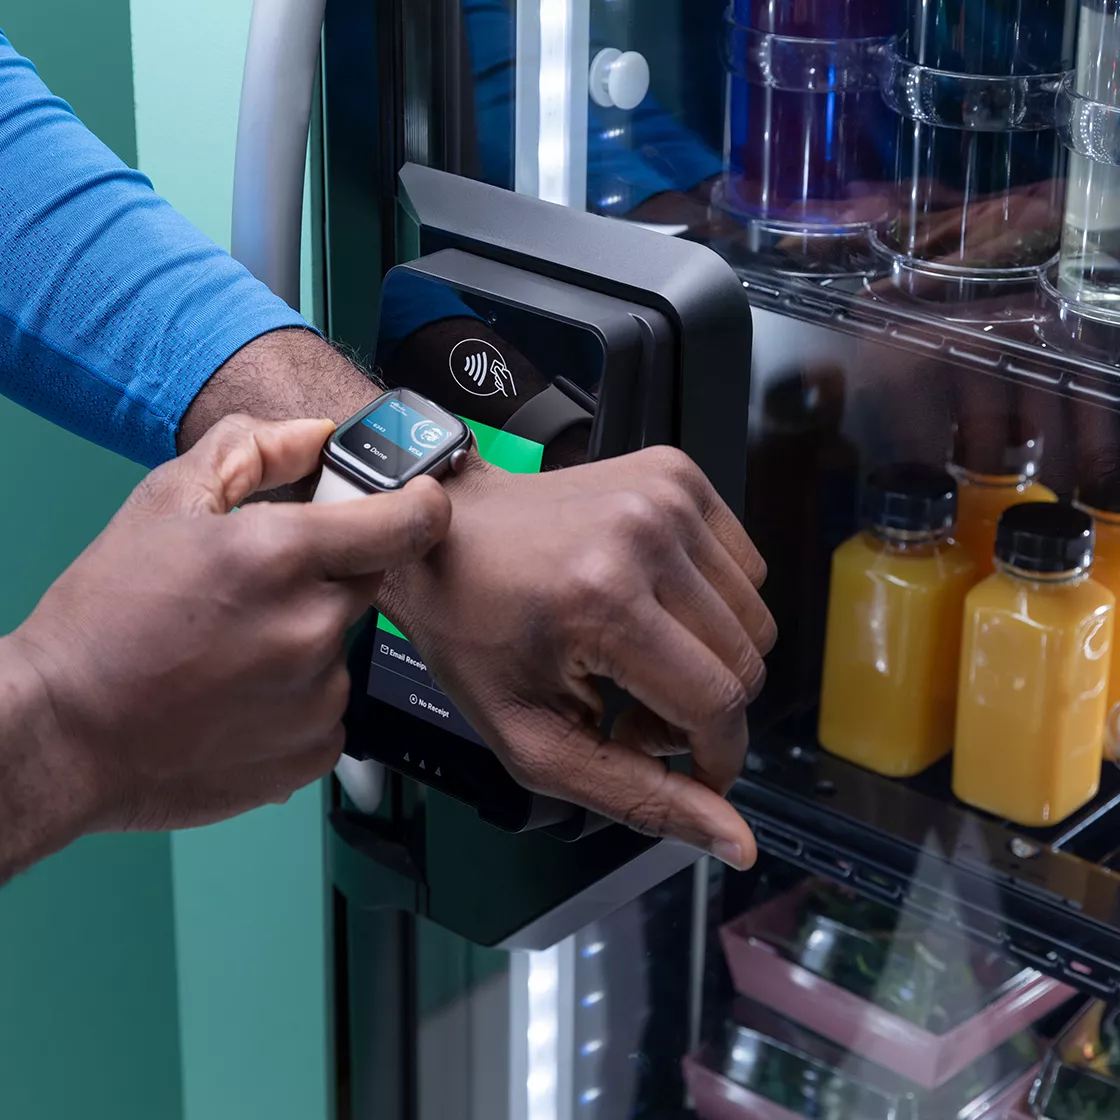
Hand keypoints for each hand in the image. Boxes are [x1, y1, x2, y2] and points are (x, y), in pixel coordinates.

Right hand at [5, 415, 448, 859]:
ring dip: (308, 641)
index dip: (418, 505)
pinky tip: (240, 697)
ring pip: (346, 648)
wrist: (64, 732)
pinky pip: (331, 707)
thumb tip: (317, 434)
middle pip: (369, 582)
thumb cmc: (105, 619)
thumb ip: (251, 451)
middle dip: (329, 576)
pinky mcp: (314, 751)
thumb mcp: (165, 502)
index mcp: (284, 556)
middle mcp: (314, 628)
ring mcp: (319, 697)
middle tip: (260, 591)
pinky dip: (299, 699)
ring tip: (235, 651)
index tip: (413, 504)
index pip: (410, 521)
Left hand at [378, 446, 773, 868]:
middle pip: (747, 662)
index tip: (686, 769)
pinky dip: (711, 604)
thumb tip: (735, 839)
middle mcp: (644, 536)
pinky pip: (745, 567)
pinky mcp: (677, 475)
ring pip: (754, 617)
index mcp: (601, 601)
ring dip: (709, 657)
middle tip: (633, 711)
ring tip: (638, 660)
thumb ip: (637, 796)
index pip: (719, 704)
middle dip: (703, 710)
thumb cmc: (471, 634)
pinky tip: (653, 610)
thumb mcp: (533, 740)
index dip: (713, 757)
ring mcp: (666, 496)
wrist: (444, 539)